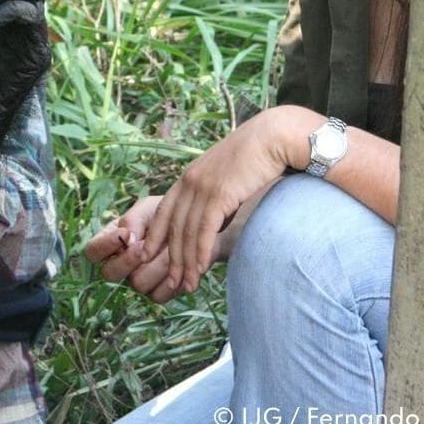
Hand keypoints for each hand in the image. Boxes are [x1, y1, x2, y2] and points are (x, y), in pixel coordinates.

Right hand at [84, 196, 185, 303]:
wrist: (194, 225)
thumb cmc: (164, 214)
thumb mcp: (147, 208)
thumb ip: (133, 219)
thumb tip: (127, 239)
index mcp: (112, 242)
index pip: (93, 251)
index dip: (104, 246)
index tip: (123, 233)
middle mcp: (121, 265)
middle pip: (109, 273)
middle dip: (127, 260)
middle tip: (144, 248)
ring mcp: (139, 280)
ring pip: (138, 284)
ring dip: (156, 266)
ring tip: (171, 249)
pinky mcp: (158, 293)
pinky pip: (159, 295)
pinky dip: (171, 280)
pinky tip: (180, 264)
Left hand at [143, 109, 305, 294]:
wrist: (274, 138)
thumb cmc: (256, 159)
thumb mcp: (227, 179)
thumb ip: (216, 199)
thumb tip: (216, 223)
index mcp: (188, 177)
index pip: (163, 212)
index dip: (156, 237)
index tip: (149, 258)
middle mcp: (189, 182)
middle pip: (173, 227)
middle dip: (171, 259)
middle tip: (171, 284)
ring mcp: (202, 187)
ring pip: (187, 232)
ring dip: (186, 263)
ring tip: (187, 286)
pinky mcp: (219, 194)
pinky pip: (204, 229)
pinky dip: (200, 252)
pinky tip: (199, 269)